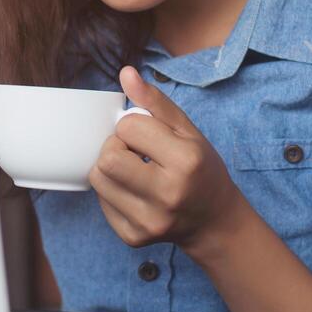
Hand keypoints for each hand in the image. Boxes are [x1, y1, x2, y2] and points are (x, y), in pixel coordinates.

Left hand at [89, 66, 240, 252]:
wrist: (213, 221)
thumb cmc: (201, 169)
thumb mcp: (188, 130)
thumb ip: (155, 101)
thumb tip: (125, 73)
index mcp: (185, 162)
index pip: (128, 128)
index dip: (132, 126)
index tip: (147, 135)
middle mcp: (167, 195)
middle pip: (107, 159)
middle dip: (114, 147)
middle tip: (134, 151)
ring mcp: (149, 221)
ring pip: (98, 180)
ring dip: (109, 168)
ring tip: (133, 169)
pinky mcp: (133, 238)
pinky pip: (101, 202)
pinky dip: (112, 191)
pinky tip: (134, 191)